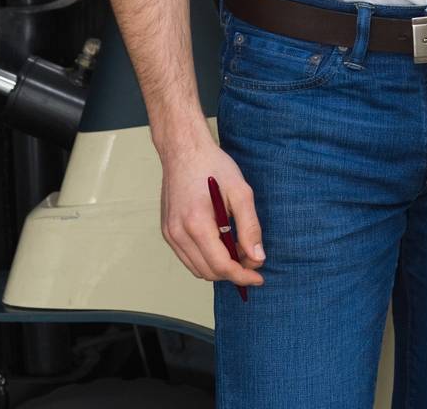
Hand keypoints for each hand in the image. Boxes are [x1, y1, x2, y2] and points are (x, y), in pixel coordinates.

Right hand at [159, 137, 265, 292]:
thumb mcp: (240, 192)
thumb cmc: (213, 166)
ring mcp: (170, 234)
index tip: (259, 277)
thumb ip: (250, 227)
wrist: (184, 149)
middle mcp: (178, 234)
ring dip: (219, 267)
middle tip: (252, 258)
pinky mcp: (167, 231)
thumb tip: (258, 258)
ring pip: (197, 269)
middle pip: (209, 272)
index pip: (222, 266)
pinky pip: (187, 258)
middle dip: (233, 271)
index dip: (243, 275)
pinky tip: (221, 243)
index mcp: (197, 224)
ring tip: (238, 250)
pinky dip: (206, 259)